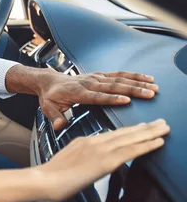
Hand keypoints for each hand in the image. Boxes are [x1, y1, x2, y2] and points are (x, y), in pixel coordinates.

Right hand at [36, 119, 168, 201]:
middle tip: (160, 122)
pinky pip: (131, 151)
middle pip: (124, 132)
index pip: (111, 134)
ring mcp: (101, 150)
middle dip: (144, 127)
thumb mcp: (66, 163)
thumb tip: (86, 165)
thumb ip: (79, 160)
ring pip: (131, 138)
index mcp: (84, 141)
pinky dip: (146, 145)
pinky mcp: (106, 161)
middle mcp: (94, 142)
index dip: (128, 130)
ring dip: (150, 132)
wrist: (44, 179)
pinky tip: (158, 142)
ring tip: (164, 127)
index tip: (140, 127)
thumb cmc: (51, 176)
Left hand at [37, 70, 158, 129]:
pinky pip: (118, 75)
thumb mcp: (47, 108)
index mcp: (77, 92)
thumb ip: (55, 117)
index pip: (96, 96)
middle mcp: (88, 83)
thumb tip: (59, 126)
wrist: (48, 81)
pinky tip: (146, 78)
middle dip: (133, 90)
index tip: (126, 100)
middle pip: (113, 87)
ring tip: (153, 86)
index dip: (111, 98)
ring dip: (137, 82)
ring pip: (119, 79)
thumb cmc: (50, 97)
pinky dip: (133, 75)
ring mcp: (94, 78)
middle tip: (149, 94)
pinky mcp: (99, 76)